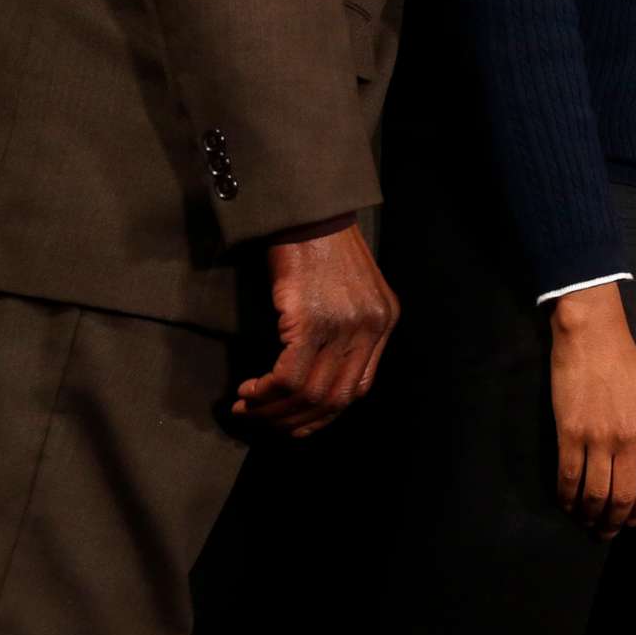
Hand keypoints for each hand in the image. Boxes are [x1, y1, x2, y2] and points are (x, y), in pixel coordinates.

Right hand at [233, 221, 398, 436]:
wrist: (307, 212)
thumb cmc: (321, 247)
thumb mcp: (351, 290)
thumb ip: (348, 329)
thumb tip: (318, 376)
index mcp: (385, 321)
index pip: (360, 388)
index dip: (325, 413)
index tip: (296, 421)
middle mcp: (372, 327)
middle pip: (336, 398)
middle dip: (296, 418)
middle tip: (263, 420)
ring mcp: (344, 325)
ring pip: (311, 393)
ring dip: (275, 409)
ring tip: (249, 406)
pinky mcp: (312, 321)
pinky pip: (290, 375)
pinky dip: (266, 390)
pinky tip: (250, 389)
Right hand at [548, 286, 635, 537]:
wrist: (595, 335)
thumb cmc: (626, 367)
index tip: (633, 520)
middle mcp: (631, 438)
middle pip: (626, 498)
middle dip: (616, 522)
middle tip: (607, 530)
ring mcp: (599, 437)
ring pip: (596, 494)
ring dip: (590, 516)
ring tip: (586, 521)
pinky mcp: (570, 432)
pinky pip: (568, 478)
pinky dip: (566, 498)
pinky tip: (566, 502)